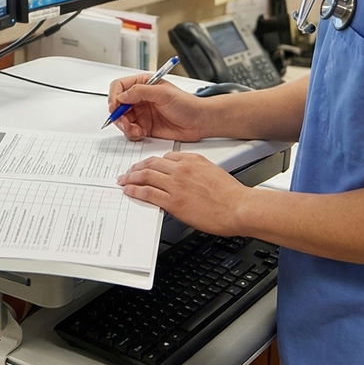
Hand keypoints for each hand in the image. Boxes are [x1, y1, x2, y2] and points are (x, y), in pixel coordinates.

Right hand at [107, 73, 208, 141]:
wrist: (198, 122)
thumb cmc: (187, 104)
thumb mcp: (163, 93)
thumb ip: (140, 92)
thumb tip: (122, 95)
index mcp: (143, 84)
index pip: (119, 87)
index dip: (114, 96)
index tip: (116, 107)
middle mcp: (140, 98)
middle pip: (117, 105)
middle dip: (118, 115)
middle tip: (125, 122)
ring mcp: (141, 113)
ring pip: (122, 120)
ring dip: (125, 126)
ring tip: (136, 130)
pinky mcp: (144, 127)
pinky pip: (130, 131)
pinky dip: (132, 133)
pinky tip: (141, 133)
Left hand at [118, 152, 248, 235]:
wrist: (239, 207)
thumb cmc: (231, 195)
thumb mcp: (213, 173)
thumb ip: (197, 172)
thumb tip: (187, 179)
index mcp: (192, 160)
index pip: (165, 157)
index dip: (152, 161)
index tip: (146, 165)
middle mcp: (182, 169)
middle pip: (151, 164)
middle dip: (137, 167)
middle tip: (129, 171)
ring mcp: (176, 185)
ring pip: (146, 176)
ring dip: (131, 177)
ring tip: (124, 180)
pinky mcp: (174, 201)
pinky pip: (148, 193)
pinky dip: (135, 191)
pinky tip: (129, 191)